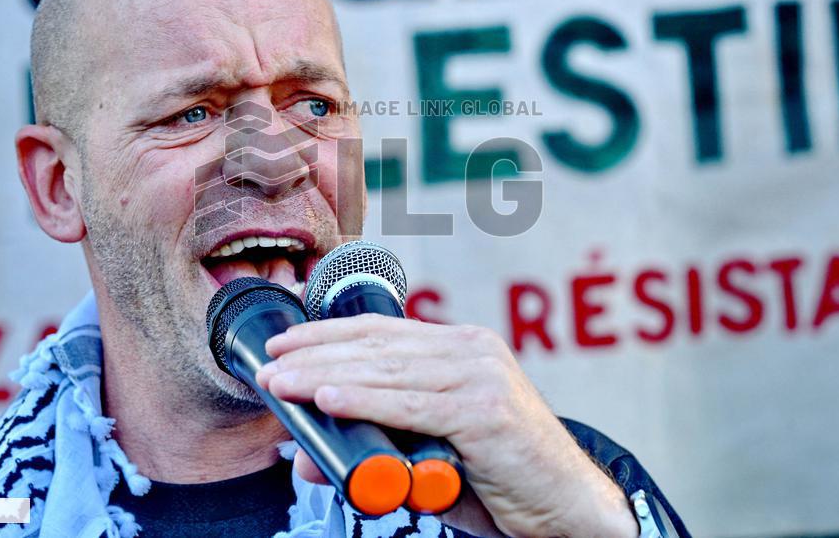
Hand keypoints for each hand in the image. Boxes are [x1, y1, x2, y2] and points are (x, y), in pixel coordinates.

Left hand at [254, 314, 636, 537]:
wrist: (570, 507)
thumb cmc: (502, 478)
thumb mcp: (432, 456)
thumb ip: (376, 447)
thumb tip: (308, 455)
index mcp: (461, 348)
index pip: (382, 331)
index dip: (327, 334)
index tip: (285, 342)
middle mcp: (471, 350)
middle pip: (377, 347)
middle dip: (315, 355)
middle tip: (268, 366)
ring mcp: (480, 376)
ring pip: (385, 371)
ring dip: (324, 375)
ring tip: (282, 382)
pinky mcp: (485, 411)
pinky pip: (409, 405)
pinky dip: (363, 401)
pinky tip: (327, 399)